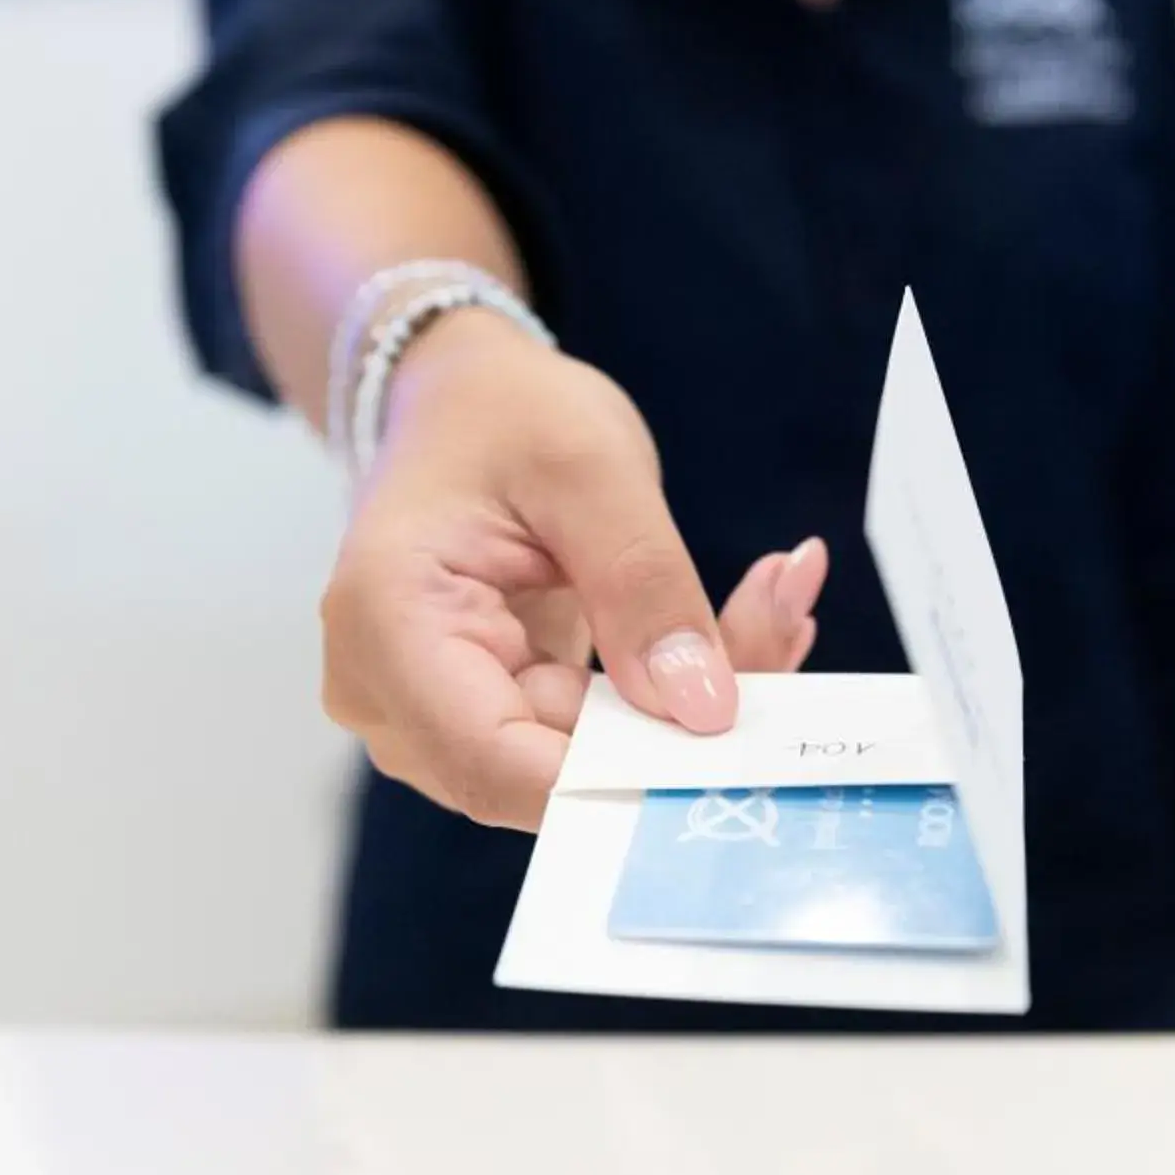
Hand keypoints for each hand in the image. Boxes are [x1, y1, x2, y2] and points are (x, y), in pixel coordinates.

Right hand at [320, 311, 829, 829]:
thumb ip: (643, 587)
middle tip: (785, 613)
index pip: (495, 761)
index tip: (731, 731)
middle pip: (550, 771)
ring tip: (776, 599)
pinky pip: (596, 737)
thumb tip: (702, 710)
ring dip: (692, 698)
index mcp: (389, 626)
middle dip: (681, 719)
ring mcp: (437, 715)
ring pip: (588, 764)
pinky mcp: (494, 713)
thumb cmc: (503, 415)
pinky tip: (742, 621)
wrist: (460, 400)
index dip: (615, 774)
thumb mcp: (590, 470)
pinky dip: (672, 686)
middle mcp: (392, 696)